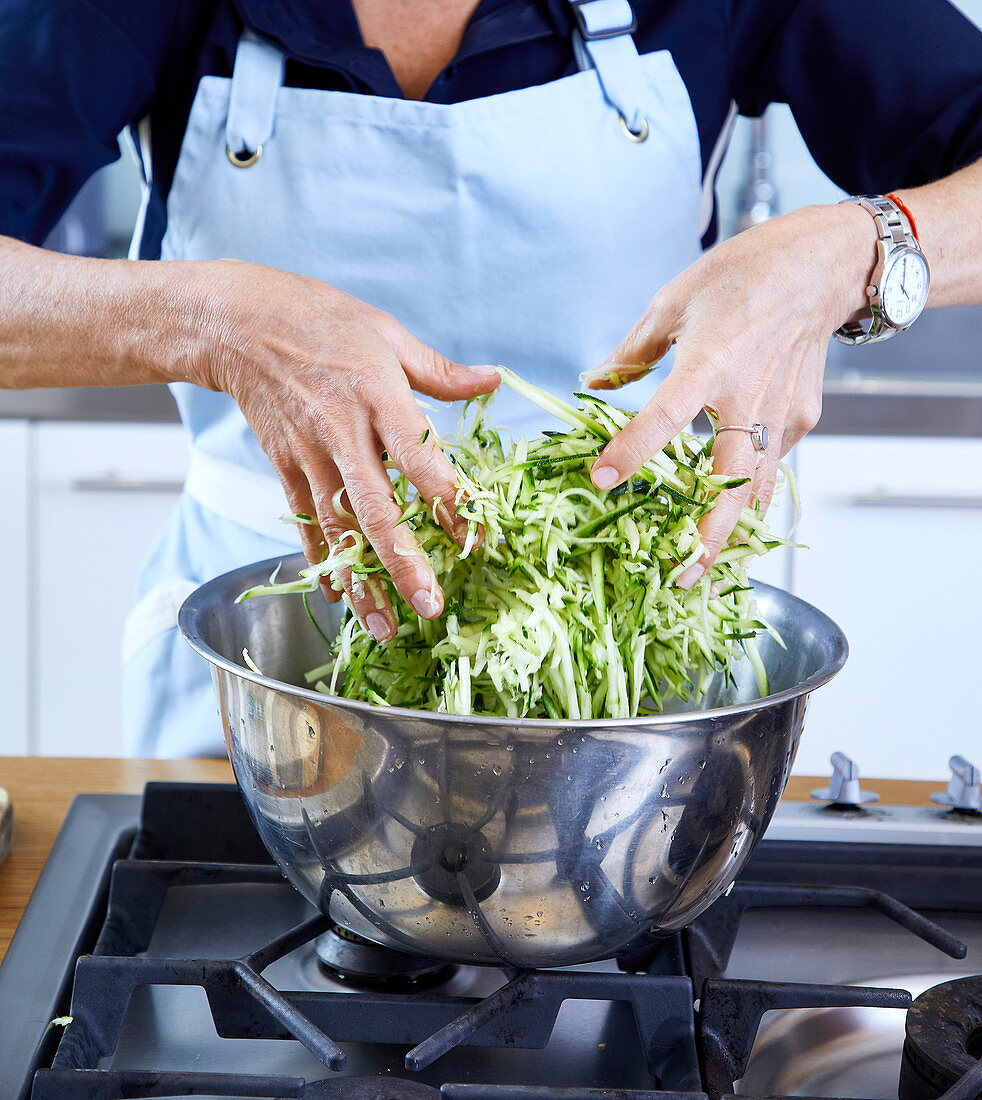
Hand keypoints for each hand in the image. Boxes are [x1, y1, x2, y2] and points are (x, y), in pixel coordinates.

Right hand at [194, 260, 499, 639]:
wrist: (238, 321)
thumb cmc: (321, 319)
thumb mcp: (386, 333)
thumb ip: (439, 371)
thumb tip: (492, 380)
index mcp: (378, 394)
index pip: (420, 457)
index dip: (448, 500)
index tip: (475, 538)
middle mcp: (343, 430)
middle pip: (376, 507)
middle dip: (403, 562)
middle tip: (429, 606)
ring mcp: (309, 452)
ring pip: (337, 527)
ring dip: (361, 579)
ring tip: (383, 626)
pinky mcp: (285, 464)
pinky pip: (304, 521)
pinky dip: (321, 559)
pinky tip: (339, 596)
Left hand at [585, 203, 872, 585]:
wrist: (824, 265)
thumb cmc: (746, 274)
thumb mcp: (674, 300)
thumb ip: (633, 352)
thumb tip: (594, 381)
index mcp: (710, 363)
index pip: (664, 418)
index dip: (632, 452)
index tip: (602, 480)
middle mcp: (749, 398)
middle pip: (730, 482)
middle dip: (707, 536)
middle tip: (680, 573)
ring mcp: (783, 413)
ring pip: (758, 488)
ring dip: (732, 530)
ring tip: (704, 566)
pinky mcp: (803, 418)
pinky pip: (774, 464)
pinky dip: (753, 492)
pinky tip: (731, 512)